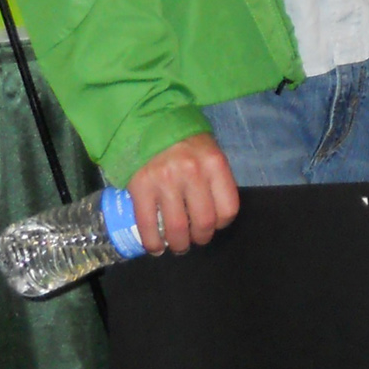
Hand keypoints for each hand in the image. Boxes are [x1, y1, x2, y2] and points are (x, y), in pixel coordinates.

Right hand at [127, 132, 239, 254]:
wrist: (150, 121)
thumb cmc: (185, 140)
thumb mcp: (209, 152)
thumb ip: (214, 180)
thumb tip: (215, 215)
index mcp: (214, 163)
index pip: (228, 209)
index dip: (221, 223)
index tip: (214, 225)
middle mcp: (192, 172)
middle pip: (203, 223)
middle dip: (200, 238)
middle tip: (195, 240)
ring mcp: (164, 180)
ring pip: (176, 229)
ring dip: (178, 244)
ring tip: (177, 245)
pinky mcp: (140, 187)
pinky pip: (147, 225)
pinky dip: (153, 243)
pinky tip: (155, 247)